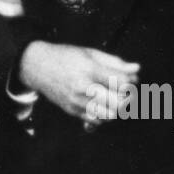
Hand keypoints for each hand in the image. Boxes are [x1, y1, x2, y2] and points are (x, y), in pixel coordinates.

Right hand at [18, 41, 138, 124]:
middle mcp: (83, 88)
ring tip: (113, 98)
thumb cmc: (65, 56)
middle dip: (127, 98)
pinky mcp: (72, 111)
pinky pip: (97, 121)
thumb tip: (137, 69)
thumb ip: (115, 62)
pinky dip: (104, 115)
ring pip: (110, 115)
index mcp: (89, 70)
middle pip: (119, 103)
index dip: (131, 82)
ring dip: (117, 108)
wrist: (37, 66)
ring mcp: (77, 102)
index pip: (121, 83)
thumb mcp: (91, 53)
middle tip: (124, 91)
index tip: (129, 78)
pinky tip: (102, 104)